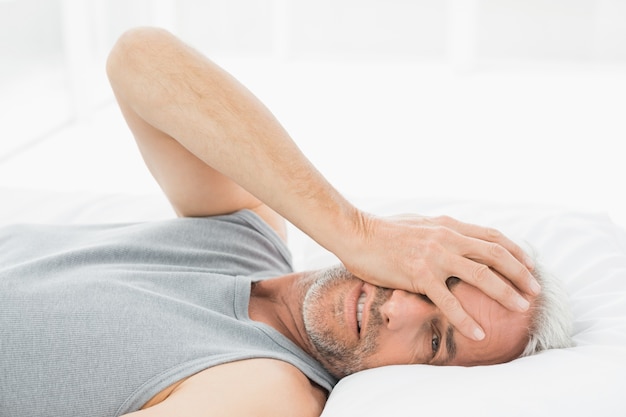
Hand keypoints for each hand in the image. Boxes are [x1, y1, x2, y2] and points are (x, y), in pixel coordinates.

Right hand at [338, 212, 540, 340]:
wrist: (356, 233)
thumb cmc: (384, 230)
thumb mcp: (421, 224)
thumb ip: (442, 232)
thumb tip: (456, 238)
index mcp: (448, 226)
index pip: (492, 237)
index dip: (516, 252)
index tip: (530, 266)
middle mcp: (447, 238)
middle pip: (495, 255)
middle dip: (521, 273)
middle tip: (535, 291)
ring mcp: (434, 256)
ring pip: (481, 275)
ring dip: (505, 293)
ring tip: (521, 308)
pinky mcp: (419, 274)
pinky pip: (448, 301)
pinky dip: (466, 319)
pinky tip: (478, 333)